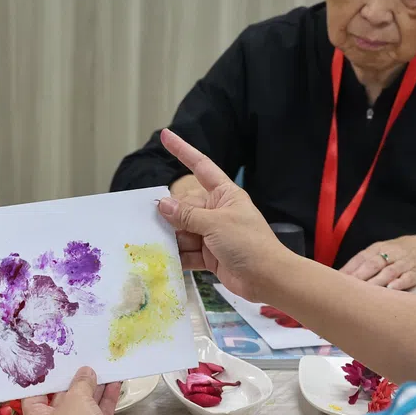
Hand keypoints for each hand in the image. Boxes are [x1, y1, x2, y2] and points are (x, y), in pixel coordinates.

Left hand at [22, 368, 126, 414]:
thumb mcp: (77, 399)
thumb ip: (81, 382)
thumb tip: (86, 371)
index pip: (34, 395)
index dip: (45, 379)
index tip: (56, 362)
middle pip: (60, 400)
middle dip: (74, 382)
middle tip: (83, 361)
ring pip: (81, 408)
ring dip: (93, 390)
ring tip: (103, 369)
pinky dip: (103, 401)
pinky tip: (115, 384)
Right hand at [156, 129, 293, 302]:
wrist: (268, 278)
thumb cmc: (249, 243)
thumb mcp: (216, 224)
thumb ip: (187, 215)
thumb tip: (163, 204)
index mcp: (224, 194)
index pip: (201, 167)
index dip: (183, 151)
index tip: (166, 136)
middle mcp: (217, 212)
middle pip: (185, 207)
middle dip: (169, 215)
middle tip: (147, 221)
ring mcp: (213, 235)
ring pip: (183, 232)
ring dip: (171, 238)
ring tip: (151, 243)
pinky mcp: (210, 256)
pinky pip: (188, 252)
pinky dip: (177, 256)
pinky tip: (162, 259)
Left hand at [339, 235, 415, 289]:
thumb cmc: (399, 253)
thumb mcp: (381, 252)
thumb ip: (363, 264)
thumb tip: (339, 277)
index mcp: (378, 248)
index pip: (360, 258)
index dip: (348, 269)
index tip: (335, 281)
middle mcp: (391, 253)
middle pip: (373, 264)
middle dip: (359, 276)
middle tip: (346, 289)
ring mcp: (405, 262)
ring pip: (389, 272)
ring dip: (376, 282)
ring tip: (365, 293)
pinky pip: (409, 277)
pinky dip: (400, 283)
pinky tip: (392, 289)